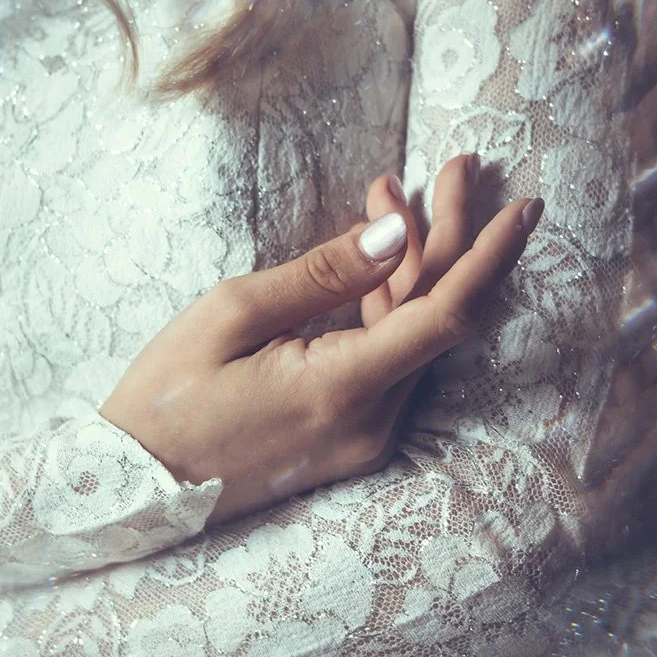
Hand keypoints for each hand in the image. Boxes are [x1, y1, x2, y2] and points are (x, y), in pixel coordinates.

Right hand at [99, 161, 544, 523]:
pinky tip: (374, 255)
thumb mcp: (233, 314)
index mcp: (342, 390)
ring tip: (389, 191)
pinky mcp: (351, 436)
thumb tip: (398, 233)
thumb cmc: (168, 395)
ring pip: (415, 334)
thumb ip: (324, 275)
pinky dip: (386, 304)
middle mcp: (372, 422)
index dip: (490, 255)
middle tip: (455, 167)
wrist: (134, 490)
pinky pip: (388, 358)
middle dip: (449, 235)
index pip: (446, 315)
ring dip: (412, 263)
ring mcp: (365, 436)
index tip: (523, 206)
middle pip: (437, 316)